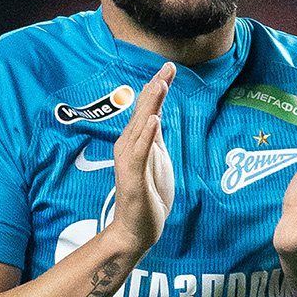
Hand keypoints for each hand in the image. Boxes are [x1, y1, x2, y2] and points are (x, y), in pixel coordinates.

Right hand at [109, 63, 176, 250]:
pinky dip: (146, 136)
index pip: (147, 108)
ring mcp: (129, 161)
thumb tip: (158, 114)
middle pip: (143, 112)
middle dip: (155, 89)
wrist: (137, 230)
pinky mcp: (132, 177)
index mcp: (135, 141)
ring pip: (140, 127)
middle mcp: (128, 146)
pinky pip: (140, 153)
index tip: (169, 67)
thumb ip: (155, 137)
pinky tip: (154, 121)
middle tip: (167, 68)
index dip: (157, 87)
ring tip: (159, 85)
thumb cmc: (148, 194)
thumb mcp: (156, 158)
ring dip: (150, 105)